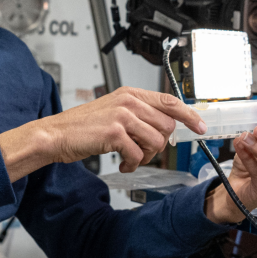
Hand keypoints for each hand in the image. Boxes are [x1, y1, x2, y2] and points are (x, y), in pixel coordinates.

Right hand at [0, 87, 204, 178]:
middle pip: (166, 126)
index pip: (170, 101)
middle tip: (143, 151)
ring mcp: (121, 116)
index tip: (200, 127)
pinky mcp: (114, 133)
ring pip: (155, 141)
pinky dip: (133, 163)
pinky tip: (122, 163)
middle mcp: (128, 101)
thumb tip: (166, 128)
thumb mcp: (115, 111)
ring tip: (130, 157)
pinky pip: (138, 153)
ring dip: (146, 156)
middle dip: (159, 144)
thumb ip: (140, 115)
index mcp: (131, 94)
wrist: (56, 134)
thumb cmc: (84, 126)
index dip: (189, 115)